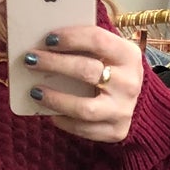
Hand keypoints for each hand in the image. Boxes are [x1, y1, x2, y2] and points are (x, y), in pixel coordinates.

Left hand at [24, 24, 142, 143]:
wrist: (139, 105)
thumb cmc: (115, 72)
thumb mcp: (111, 53)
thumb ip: (89, 44)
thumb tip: (48, 41)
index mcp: (129, 55)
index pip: (97, 40)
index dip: (71, 38)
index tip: (48, 39)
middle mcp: (128, 83)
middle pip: (86, 71)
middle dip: (54, 64)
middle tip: (31, 60)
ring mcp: (123, 110)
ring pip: (83, 107)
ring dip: (55, 99)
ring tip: (35, 91)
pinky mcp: (115, 131)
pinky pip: (83, 129)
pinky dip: (63, 120)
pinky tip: (50, 112)